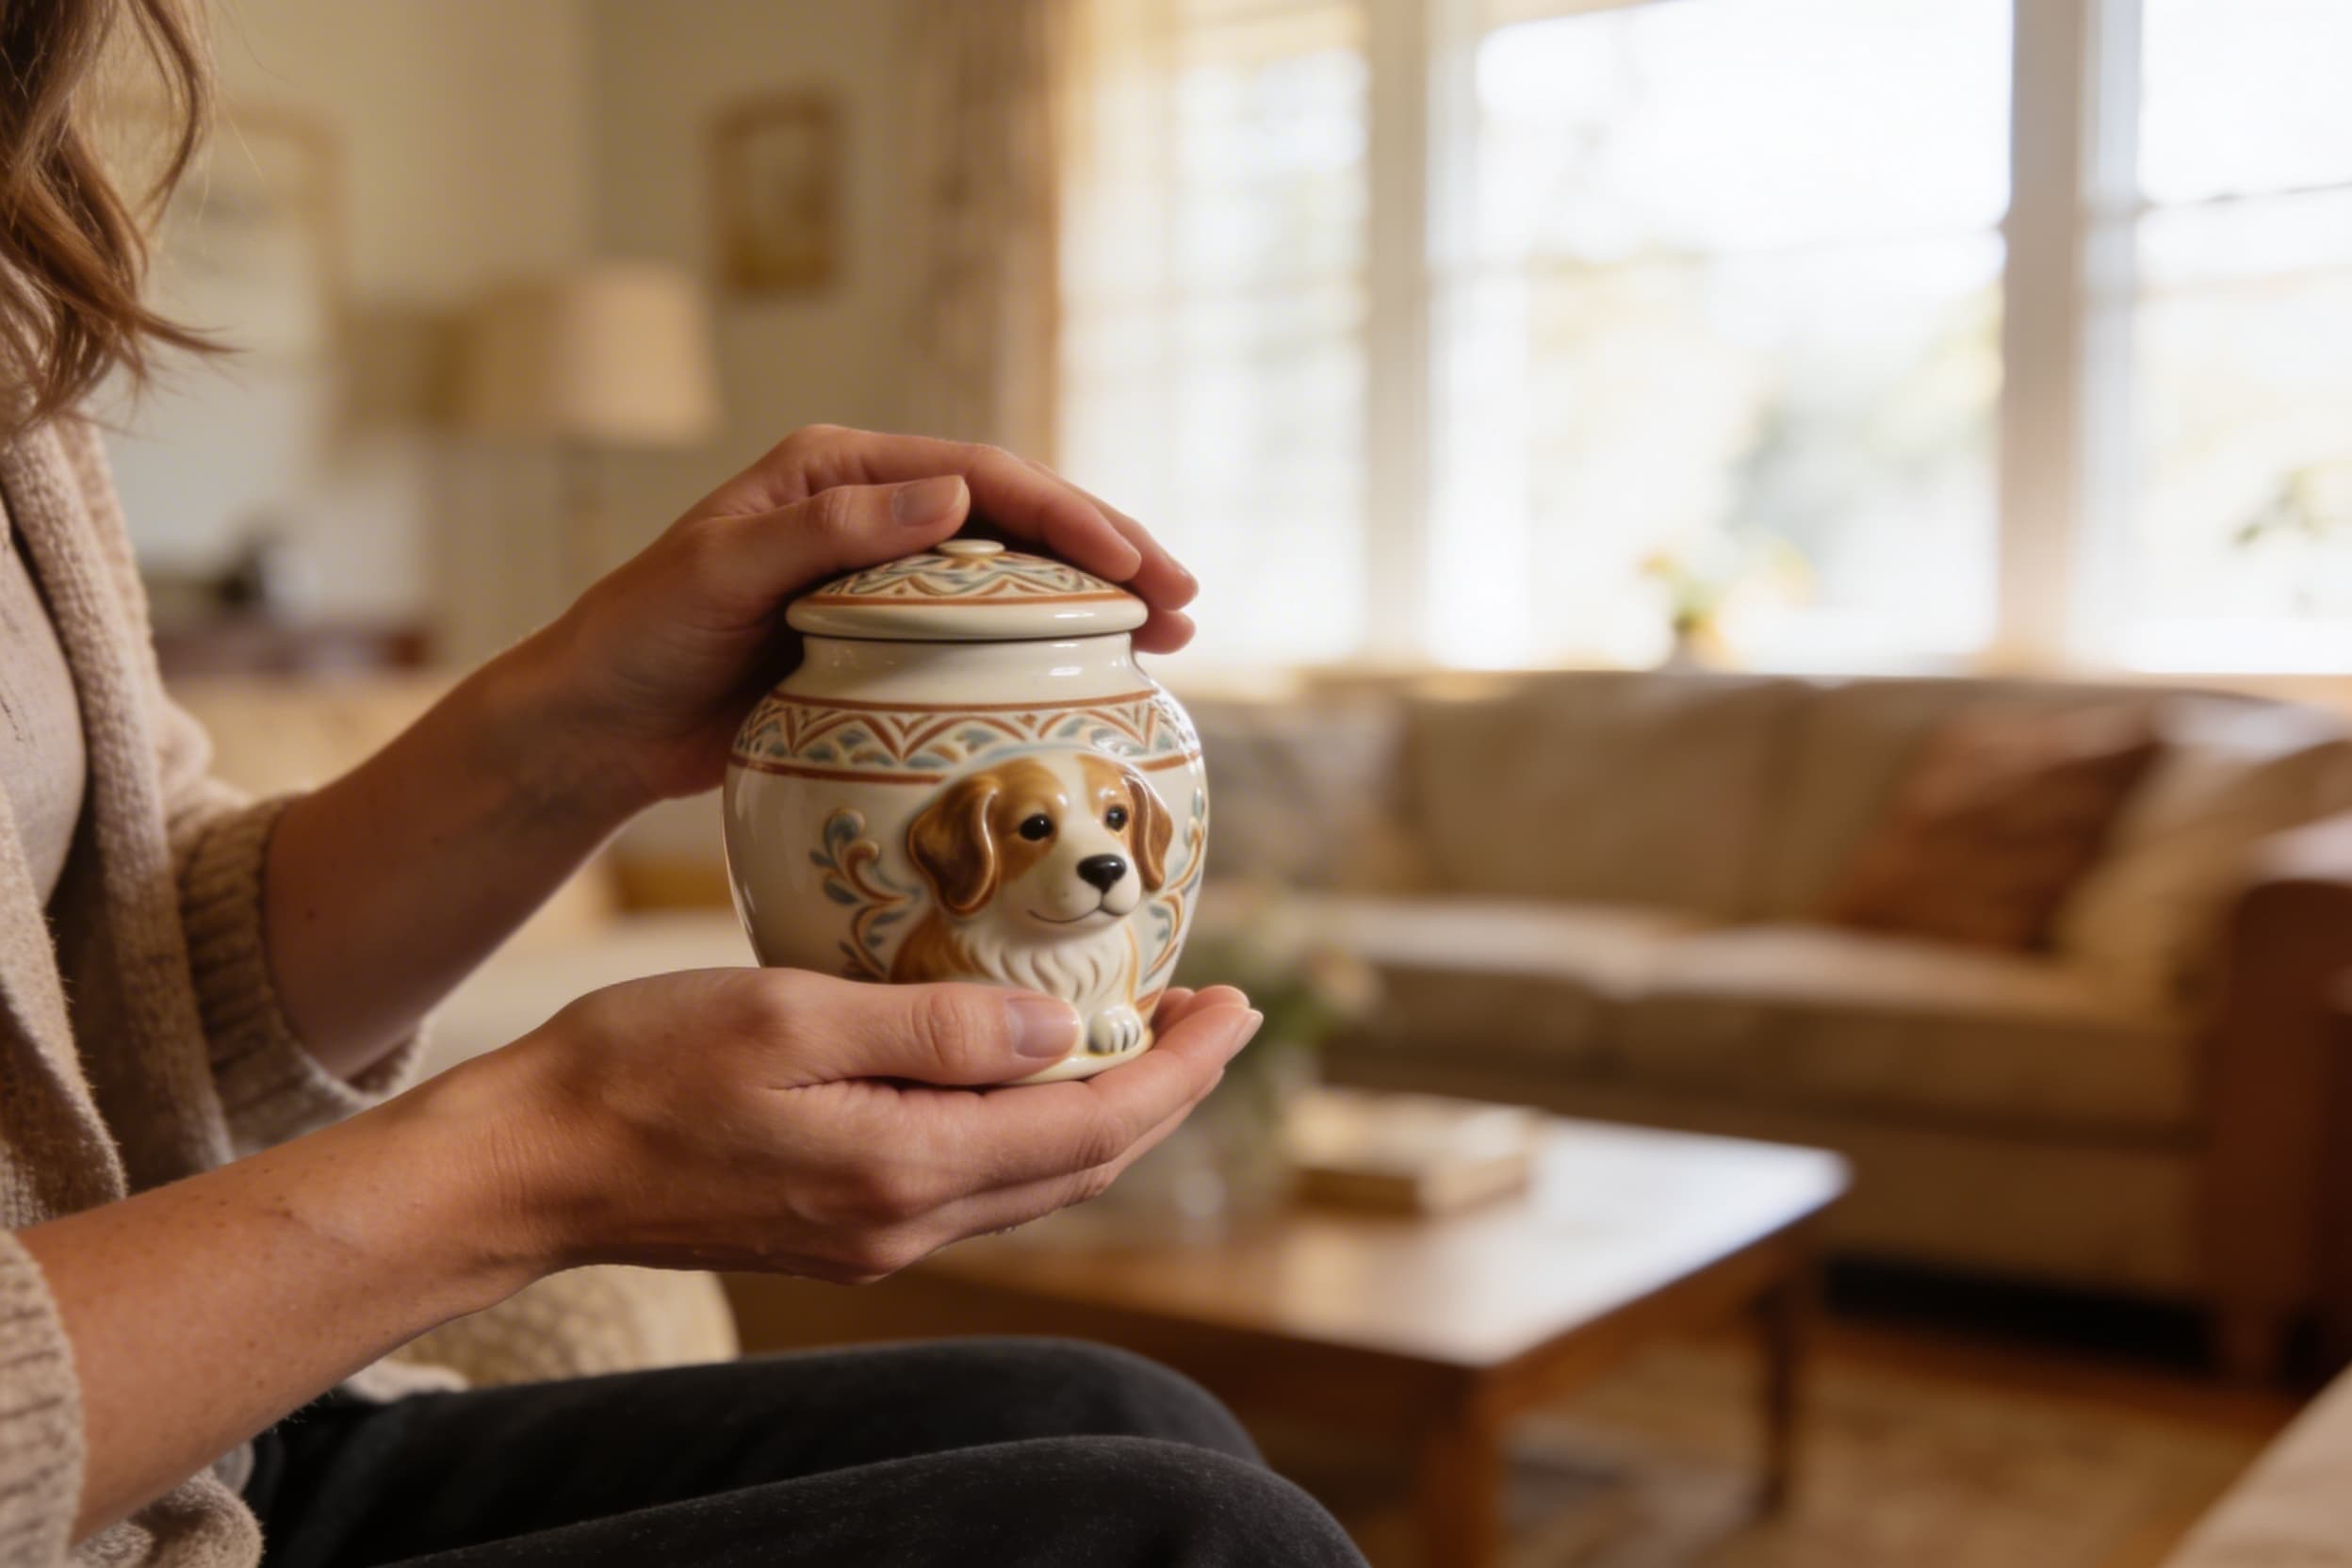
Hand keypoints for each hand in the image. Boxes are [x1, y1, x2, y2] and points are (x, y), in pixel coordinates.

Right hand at [466, 970, 1259, 1281]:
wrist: (529, 1166)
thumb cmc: (638, 1068)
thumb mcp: (790, 1015)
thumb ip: (932, 1027)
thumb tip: (1061, 1025)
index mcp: (904, 1170)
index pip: (1093, 1127)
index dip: (1180, 1070)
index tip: (1237, 1008)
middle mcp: (906, 1223)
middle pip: (1083, 1164)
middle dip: (1165, 1088)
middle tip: (1215, 1010)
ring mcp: (876, 1237)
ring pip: (1038, 1179)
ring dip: (1107, 1109)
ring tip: (1148, 1029)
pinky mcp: (846, 1228)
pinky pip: (982, 1181)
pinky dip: (1038, 1127)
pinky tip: (1038, 1068)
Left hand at [512, 425, 1198, 817]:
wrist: (594, 725)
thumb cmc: (639, 640)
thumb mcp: (722, 573)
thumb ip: (832, 530)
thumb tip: (953, 492)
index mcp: (840, 471)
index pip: (982, 476)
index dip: (1070, 514)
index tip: (1135, 565)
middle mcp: (873, 513)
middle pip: (1018, 521)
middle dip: (1109, 553)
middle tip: (1186, 601)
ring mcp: (883, 581)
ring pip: (1013, 579)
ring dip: (1093, 602)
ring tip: (1172, 637)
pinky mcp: (884, 644)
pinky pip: (982, 638)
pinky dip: (1045, 652)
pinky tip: (1096, 679)